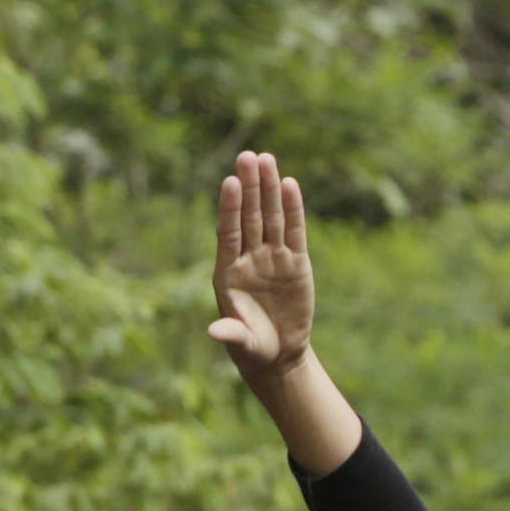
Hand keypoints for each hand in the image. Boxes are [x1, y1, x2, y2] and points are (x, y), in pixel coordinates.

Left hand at [208, 149, 317, 388]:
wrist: (278, 353)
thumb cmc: (253, 347)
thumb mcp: (242, 343)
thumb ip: (231, 333)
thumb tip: (214, 333)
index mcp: (228, 271)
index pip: (229, 231)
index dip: (230, 207)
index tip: (230, 182)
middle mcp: (249, 257)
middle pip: (249, 215)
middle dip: (249, 187)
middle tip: (249, 157)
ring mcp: (272, 258)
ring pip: (271, 217)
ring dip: (269, 189)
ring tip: (268, 160)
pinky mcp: (296, 263)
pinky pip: (295, 232)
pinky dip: (293, 210)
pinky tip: (291, 185)